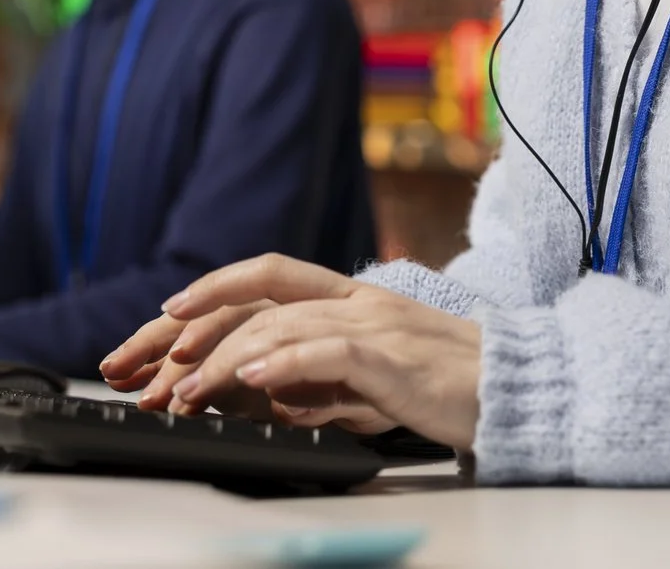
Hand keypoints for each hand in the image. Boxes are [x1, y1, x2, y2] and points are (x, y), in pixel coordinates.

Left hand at [106, 255, 481, 450]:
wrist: (521, 390)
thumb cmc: (450, 387)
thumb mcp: (372, 381)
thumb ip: (323, 380)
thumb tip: (270, 395)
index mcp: (353, 297)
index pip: (269, 275)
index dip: (214, 287)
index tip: (164, 315)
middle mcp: (358, 299)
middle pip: (258, 300)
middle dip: (194, 331)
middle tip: (148, 364)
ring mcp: (377, 324)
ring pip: (280, 324)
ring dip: (222, 358)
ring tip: (182, 388)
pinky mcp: (395, 359)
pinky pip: (328, 351)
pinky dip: (282, 362)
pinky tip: (248, 376)